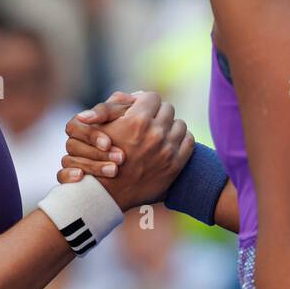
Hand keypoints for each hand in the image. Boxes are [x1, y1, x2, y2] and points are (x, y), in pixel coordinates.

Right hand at [59, 91, 193, 210]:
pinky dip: (180, 140)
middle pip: (167, 109)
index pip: (152, 97)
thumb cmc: (100, 156)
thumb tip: (136, 94)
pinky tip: (169, 144)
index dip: (145, 102)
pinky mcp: (176, 165)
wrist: (107, 194)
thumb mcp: (101, 126)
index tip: (141, 109)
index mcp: (137, 120)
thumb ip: (115, 105)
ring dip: (170, 127)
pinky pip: (189, 141)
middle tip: (150, 122)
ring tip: (159, 134)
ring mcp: (167, 150)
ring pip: (180, 124)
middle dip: (158, 114)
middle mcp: (155, 133)